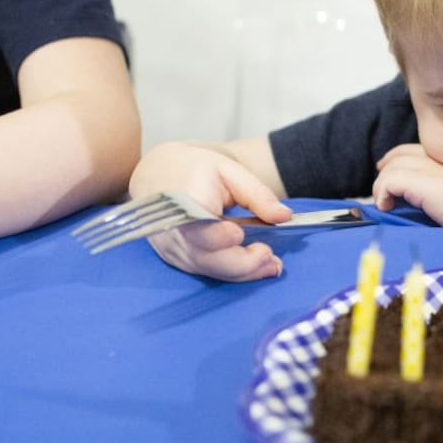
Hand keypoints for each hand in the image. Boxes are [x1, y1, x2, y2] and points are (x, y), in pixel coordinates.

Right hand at [129, 142, 290, 281]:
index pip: (197, 229)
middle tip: (271, 257)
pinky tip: (256, 266)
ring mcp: (173, 249)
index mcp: (182, 202)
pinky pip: (208, 271)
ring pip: (210, 270)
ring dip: (244, 272)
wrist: (157, 175)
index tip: (239, 234)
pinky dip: (234, 272)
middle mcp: (172, 231)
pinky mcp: (178, 259)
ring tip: (272, 264)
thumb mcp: (230, 171)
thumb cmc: (195, 169)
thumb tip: (285, 217)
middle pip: (206, 258)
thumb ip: (257, 194)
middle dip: (243, 263)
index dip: (218, 237)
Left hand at [372, 144, 442, 227]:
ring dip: (382, 184)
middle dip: (387, 166)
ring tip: (384, 203)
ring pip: (392, 165)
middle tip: (381, 187)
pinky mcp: (423, 181)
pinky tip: (387, 206)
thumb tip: (437, 214)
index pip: (417, 152)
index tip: (393, 173)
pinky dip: (382, 192)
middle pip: (400, 154)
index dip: (401, 160)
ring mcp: (431, 169)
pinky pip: (389, 179)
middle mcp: (439, 161)